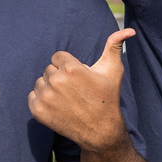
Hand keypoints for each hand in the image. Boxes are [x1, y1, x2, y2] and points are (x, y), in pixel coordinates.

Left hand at [28, 28, 133, 152]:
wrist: (100, 131)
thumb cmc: (107, 98)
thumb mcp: (113, 70)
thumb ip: (114, 46)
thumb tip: (128, 30)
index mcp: (71, 68)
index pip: (58, 57)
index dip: (69, 66)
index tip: (79, 78)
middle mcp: (56, 81)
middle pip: (49, 69)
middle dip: (60, 77)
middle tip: (75, 91)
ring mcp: (45, 97)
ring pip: (40, 82)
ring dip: (50, 88)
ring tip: (66, 99)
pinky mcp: (37, 110)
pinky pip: (32, 96)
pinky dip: (41, 101)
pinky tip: (57, 107)